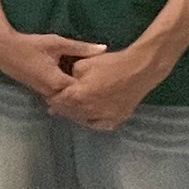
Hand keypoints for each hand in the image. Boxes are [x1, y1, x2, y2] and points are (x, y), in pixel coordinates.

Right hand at [0, 26, 107, 101]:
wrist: (3, 50)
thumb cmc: (29, 45)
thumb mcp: (56, 43)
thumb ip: (81, 48)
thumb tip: (104, 49)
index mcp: (58, 82)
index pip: (83, 91)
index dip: (97, 86)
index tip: (110, 80)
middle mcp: (52, 92)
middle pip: (76, 100)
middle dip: (89, 95)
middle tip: (106, 89)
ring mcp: (44, 94)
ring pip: (67, 100)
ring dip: (78, 95)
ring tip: (95, 90)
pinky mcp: (40, 91)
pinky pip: (58, 97)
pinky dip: (68, 94)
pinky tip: (77, 88)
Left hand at [47, 42, 172, 131]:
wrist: (139, 70)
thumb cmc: (110, 64)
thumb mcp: (82, 65)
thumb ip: (69, 77)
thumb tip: (65, 84)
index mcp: (77, 96)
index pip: (57, 102)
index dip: (52, 98)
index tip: (49, 95)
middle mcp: (88, 111)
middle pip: (68, 112)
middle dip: (61, 107)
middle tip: (57, 103)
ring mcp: (103, 118)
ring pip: (82, 120)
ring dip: (75, 114)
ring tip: (72, 107)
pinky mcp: (116, 120)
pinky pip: (99, 124)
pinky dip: (91, 120)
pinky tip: (89, 115)